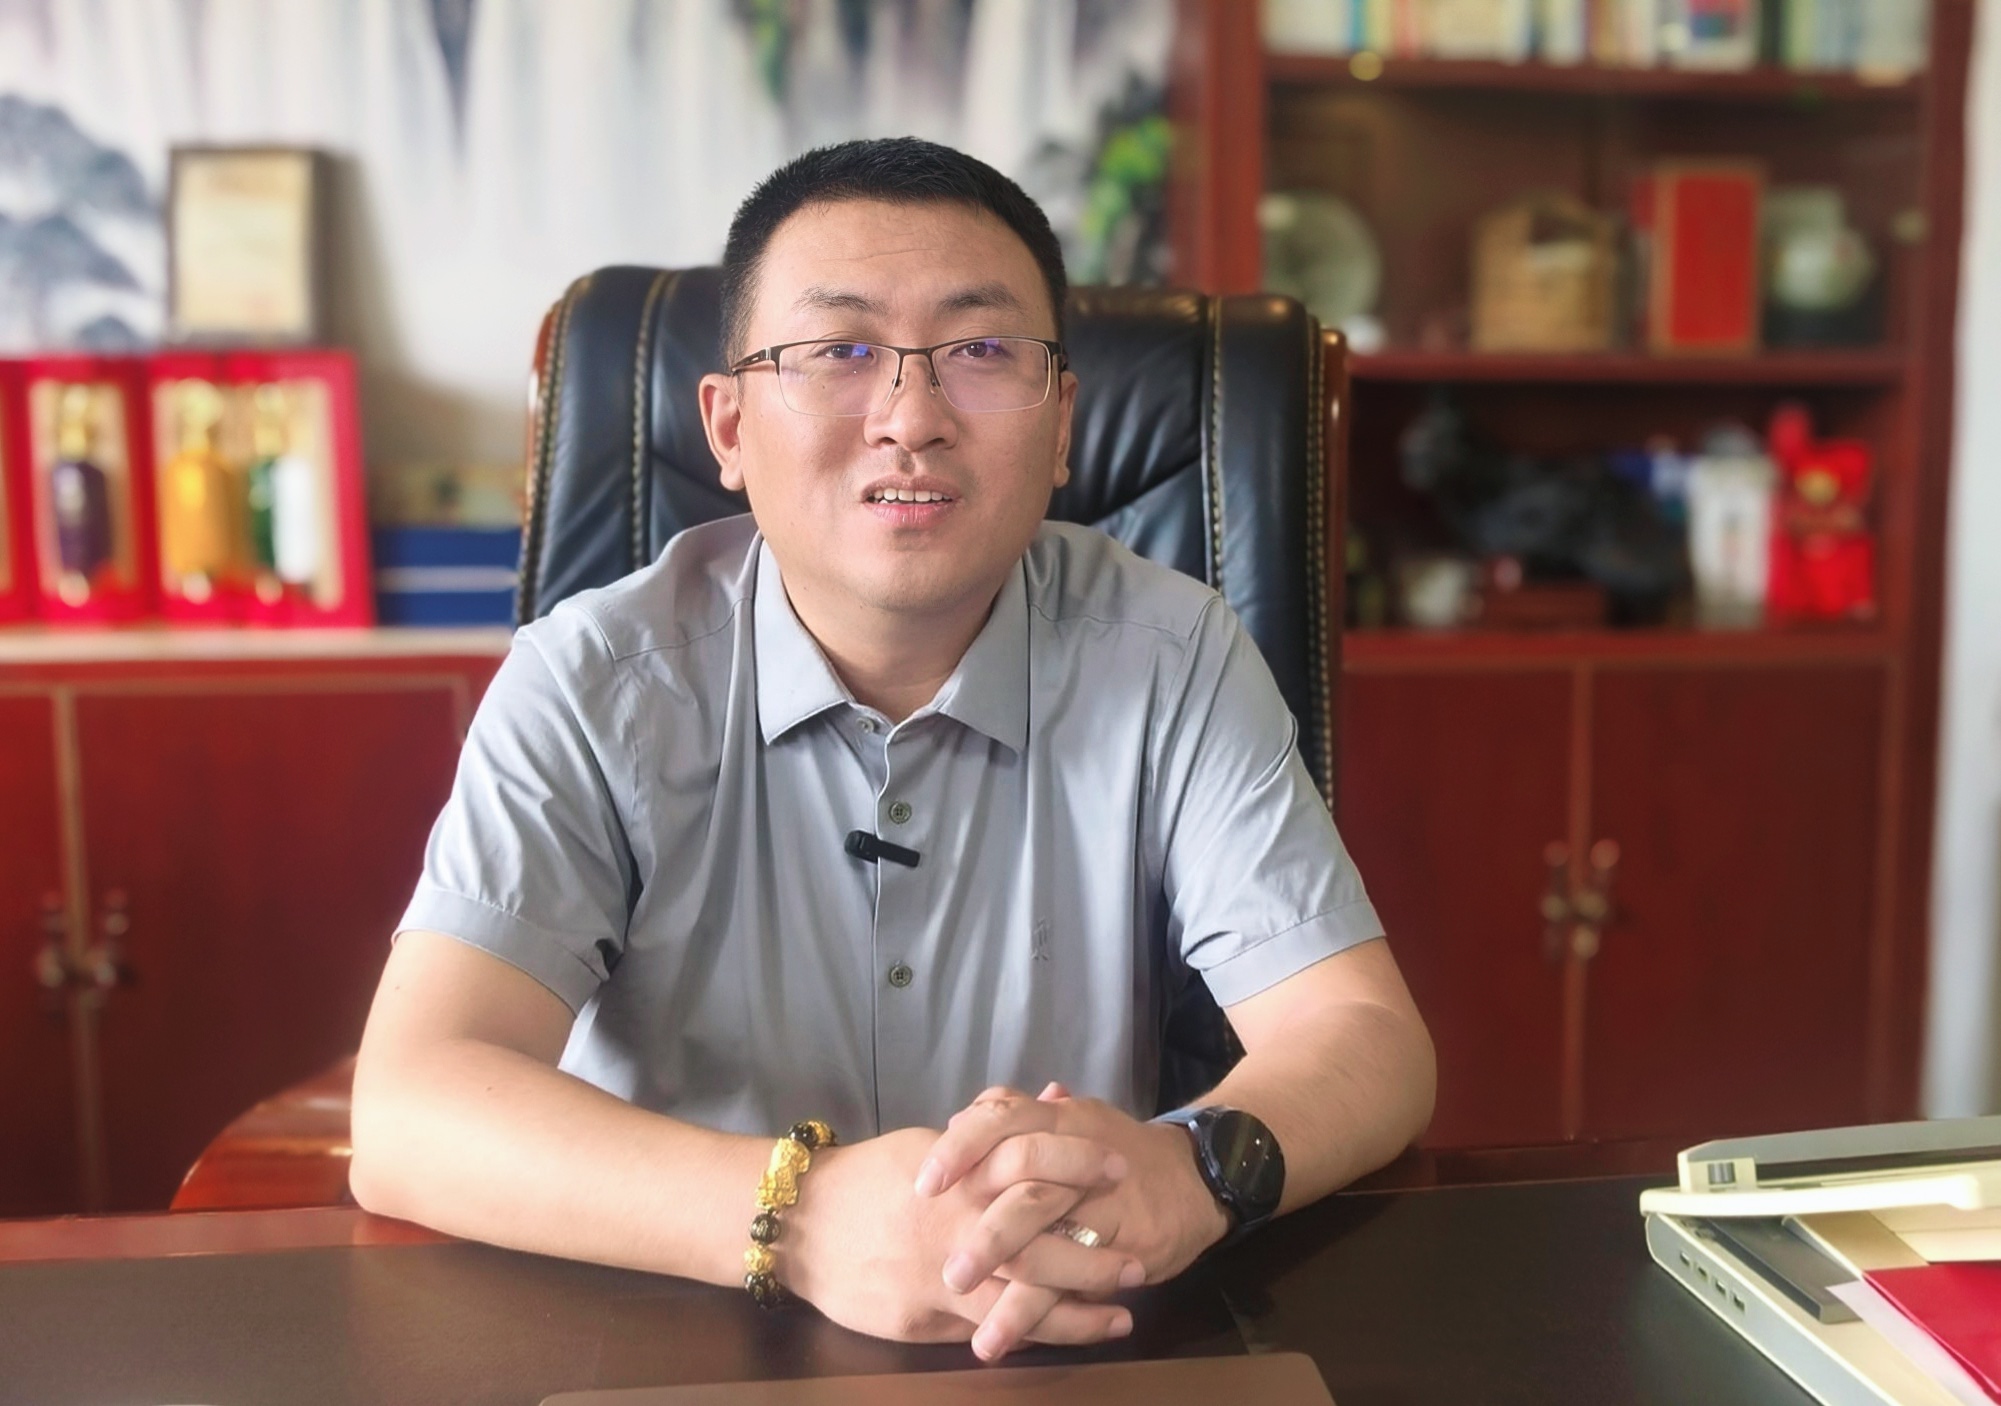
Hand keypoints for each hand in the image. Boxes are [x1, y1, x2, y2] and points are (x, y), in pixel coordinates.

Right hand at [781, 1124, 1139, 1347]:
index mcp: (959, 1173)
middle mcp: (958, 1223)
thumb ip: (992, 1129)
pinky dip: (1034, 1331)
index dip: (1080, 1167)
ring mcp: (944, 1275)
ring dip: (1079, 1308)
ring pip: (1025, 1298)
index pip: (1032, 1162)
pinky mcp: (926, 1317)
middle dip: (1094, 1255)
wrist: (801, 1223)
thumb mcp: (932, 1141)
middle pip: (1041, 1241)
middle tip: (1140, 1259)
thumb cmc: (871, 1176)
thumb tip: (1053, 1097)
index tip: (1120, 1168)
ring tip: (1123, 1313)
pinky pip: (991, 1327)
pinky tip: (1067, 1335)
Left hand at [916, 1084, 1231, 1359]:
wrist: (1196, 1175)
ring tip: (971, 1322)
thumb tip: (963, 1115)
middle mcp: (1076, 1153)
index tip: (923, 1183)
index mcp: (1056, 1119)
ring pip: (1050, 1238)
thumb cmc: (1118, 1149)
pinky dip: (1039, 1311)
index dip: (960, 1148)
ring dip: (1006, 1285)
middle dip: (982, 1232)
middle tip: (947, 1272)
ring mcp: (1102, 1200)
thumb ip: (1021, 1121)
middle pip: (1024, 1185)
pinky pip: (1078, 1279)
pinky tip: (1006, 1336)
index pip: (1001, 1118)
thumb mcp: (1072, 1122)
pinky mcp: (1125, 1243)